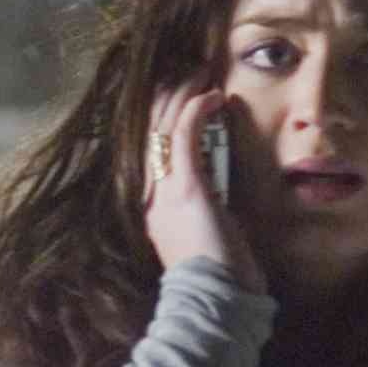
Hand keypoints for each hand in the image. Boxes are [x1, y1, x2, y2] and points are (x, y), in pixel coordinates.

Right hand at [140, 80, 265, 292]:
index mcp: (151, 203)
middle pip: (149, 129)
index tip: (177, 90)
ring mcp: (164, 188)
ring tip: (199, 69)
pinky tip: (212, 95)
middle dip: (167, 94)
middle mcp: (150, 192)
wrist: (214, 298)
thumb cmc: (217, 274)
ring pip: (164, 125)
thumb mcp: (204, 234)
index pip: (150, 146)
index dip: (160, 113)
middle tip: (187, 68)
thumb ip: (204, 208)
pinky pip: (184, 136)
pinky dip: (198, 111)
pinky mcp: (186, 186)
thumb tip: (218, 195)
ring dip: (183, 93)